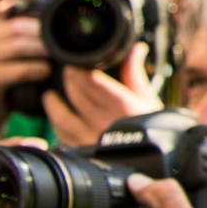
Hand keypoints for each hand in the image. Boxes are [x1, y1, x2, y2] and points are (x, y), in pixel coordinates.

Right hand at [0, 9, 48, 144]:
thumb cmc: (14, 77)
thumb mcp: (21, 52)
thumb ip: (33, 35)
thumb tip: (66, 23)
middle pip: (16, 26)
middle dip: (42, 33)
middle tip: (61, 41)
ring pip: (16, 45)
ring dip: (42, 50)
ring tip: (57, 56)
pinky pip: (16, 69)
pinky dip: (35, 69)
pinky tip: (45, 72)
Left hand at [44, 44, 161, 144]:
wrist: (157, 158)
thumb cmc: (152, 128)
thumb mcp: (147, 98)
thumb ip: (135, 73)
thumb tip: (134, 49)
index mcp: (125, 107)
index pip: (95, 83)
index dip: (81, 69)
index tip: (76, 60)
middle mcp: (107, 124)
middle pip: (78, 96)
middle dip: (69, 80)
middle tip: (65, 70)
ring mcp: (94, 140)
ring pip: (64, 119)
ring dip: (54, 105)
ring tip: (49, 95)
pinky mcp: (85, 153)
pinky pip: (63, 137)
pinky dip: (57, 126)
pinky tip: (55, 119)